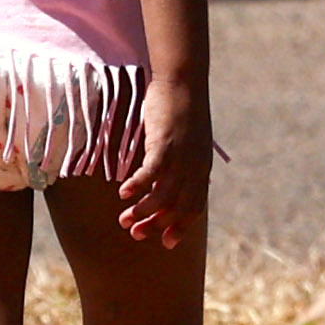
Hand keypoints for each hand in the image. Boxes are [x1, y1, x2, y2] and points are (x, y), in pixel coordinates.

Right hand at [113, 102, 216, 251]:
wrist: (183, 81)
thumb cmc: (180, 111)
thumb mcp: (186, 143)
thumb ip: (179, 164)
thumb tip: (164, 182)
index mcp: (202, 169)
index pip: (194, 207)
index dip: (180, 227)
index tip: (166, 244)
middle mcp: (195, 167)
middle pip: (178, 207)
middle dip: (156, 224)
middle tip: (135, 235)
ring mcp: (182, 156)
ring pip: (163, 194)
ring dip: (142, 210)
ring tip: (124, 219)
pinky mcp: (166, 143)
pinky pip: (151, 172)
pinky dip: (137, 186)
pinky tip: (122, 194)